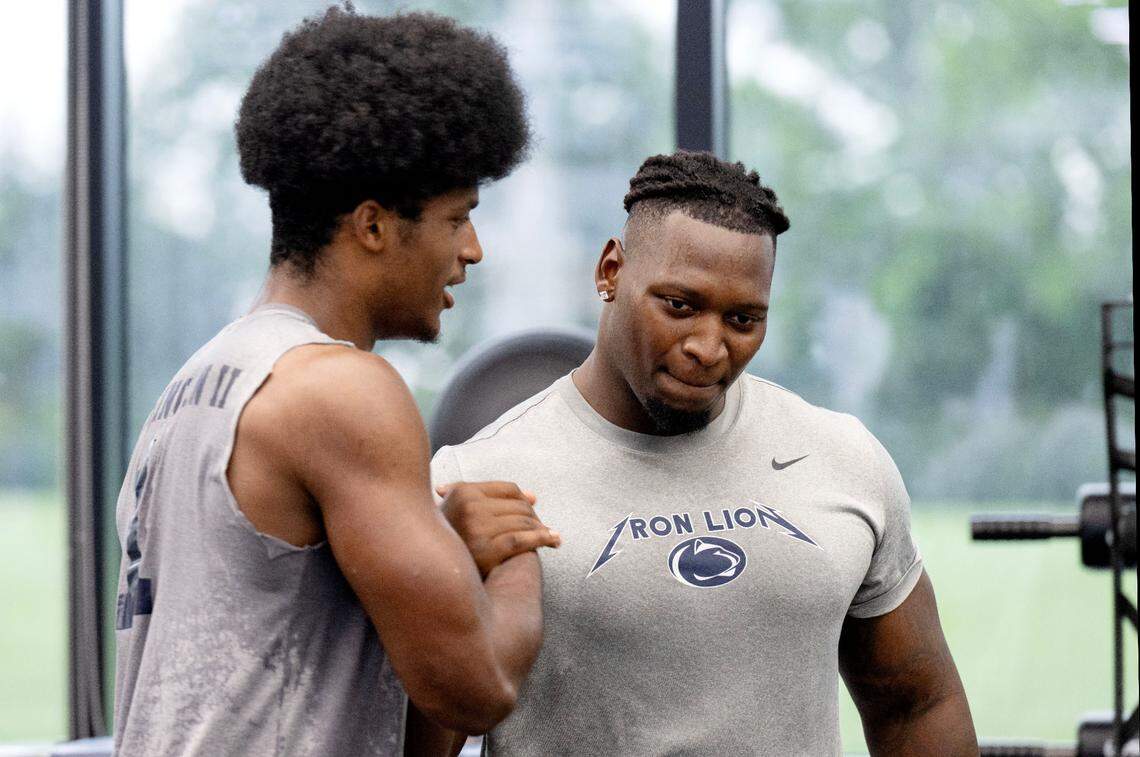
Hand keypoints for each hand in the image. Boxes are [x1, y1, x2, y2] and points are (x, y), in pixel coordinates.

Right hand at [437, 481, 560, 577]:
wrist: (427, 568)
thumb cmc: (449, 539)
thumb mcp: (460, 509)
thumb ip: (492, 498)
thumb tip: (533, 497)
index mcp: (464, 492)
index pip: (509, 489)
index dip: (525, 500)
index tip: (535, 512)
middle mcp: (470, 507)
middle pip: (519, 507)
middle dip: (535, 519)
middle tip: (544, 529)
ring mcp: (477, 529)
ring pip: (523, 523)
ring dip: (542, 530)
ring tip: (552, 537)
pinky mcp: (485, 551)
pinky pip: (521, 541)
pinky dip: (542, 539)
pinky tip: (554, 542)